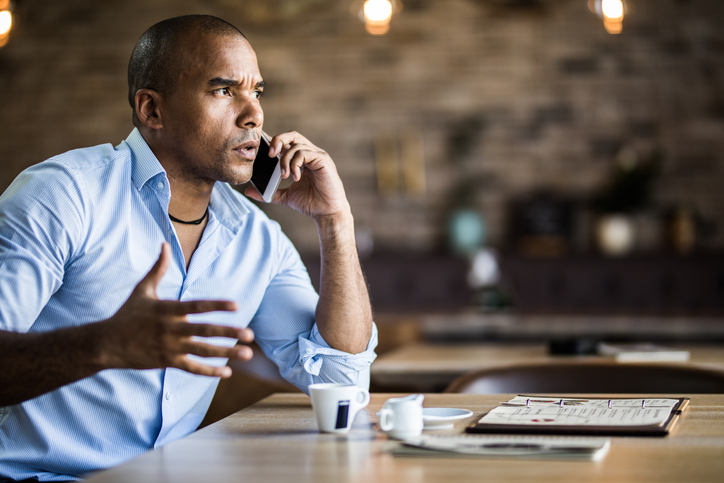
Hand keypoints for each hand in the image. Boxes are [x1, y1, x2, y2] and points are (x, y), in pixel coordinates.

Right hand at [99, 243, 252, 377]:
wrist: (106, 343)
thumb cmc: (126, 314)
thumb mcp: (142, 290)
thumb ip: (157, 268)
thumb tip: (165, 244)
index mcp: (168, 309)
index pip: (197, 306)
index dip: (217, 305)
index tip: (237, 305)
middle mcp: (171, 329)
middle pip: (205, 331)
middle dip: (229, 333)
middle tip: (250, 334)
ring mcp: (169, 347)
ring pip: (202, 351)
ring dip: (226, 353)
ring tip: (247, 353)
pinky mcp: (167, 362)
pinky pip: (192, 368)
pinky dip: (209, 371)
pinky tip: (227, 372)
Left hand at [245, 131, 350, 219]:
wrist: (327, 214)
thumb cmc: (310, 204)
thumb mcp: (285, 196)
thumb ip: (269, 193)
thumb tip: (248, 191)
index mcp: (302, 158)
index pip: (286, 142)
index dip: (274, 142)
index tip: (262, 150)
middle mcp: (310, 153)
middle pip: (292, 134)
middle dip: (278, 140)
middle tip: (269, 155)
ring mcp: (318, 156)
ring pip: (296, 145)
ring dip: (285, 160)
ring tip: (284, 175)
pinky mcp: (323, 161)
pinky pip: (305, 153)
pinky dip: (296, 164)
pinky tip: (295, 177)